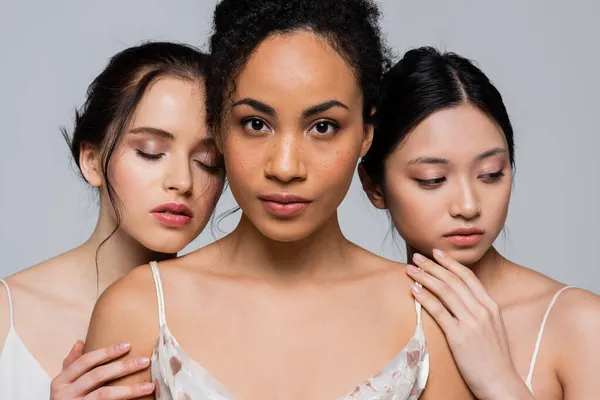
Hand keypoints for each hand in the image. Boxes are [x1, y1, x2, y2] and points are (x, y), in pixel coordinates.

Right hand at [50, 340, 153, 399]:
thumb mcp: (63, 384)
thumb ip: (71, 365)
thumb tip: (80, 342)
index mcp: (60, 382)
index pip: (86, 362)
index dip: (107, 352)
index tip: (128, 345)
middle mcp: (65, 394)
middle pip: (98, 375)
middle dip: (123, 367)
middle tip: (145, 361)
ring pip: (105, 394)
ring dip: (130, 390)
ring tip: (149, 385)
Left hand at [407, 249, 533, 399]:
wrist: (501, 383)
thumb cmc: (495, 359)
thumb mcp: (493, 328)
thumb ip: (480, 311)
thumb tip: (463, 299)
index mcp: (491, 306)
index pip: (468, 276)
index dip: (450, 263)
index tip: (437, 253)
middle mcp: (482, 310)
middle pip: (453, 280)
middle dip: (433, 266)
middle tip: (417, 256)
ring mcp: (471, 322)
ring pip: (445, 291)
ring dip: (425, 277)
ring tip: (411, 269)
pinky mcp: (459, 336)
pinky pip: (439, 311)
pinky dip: (425, 297)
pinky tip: (414, 290)